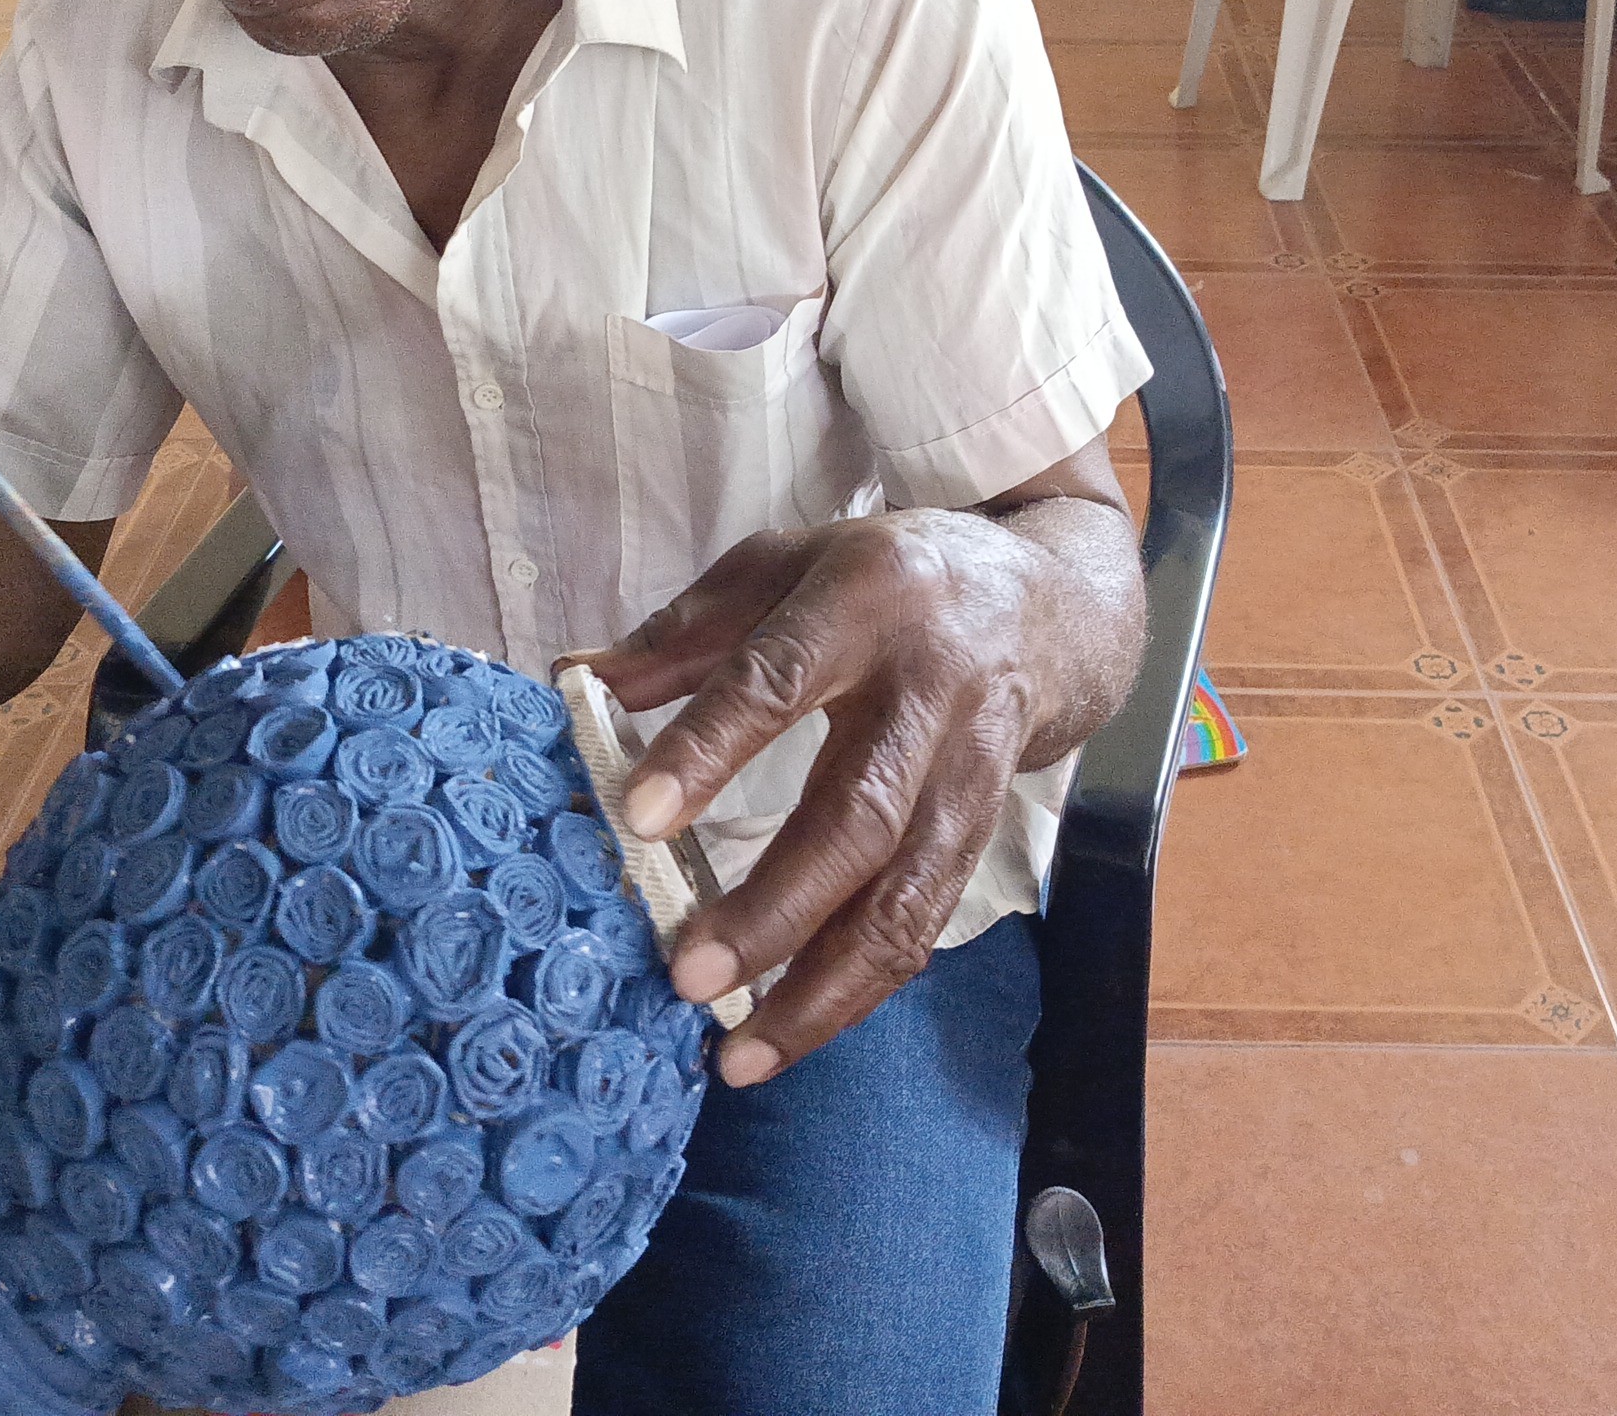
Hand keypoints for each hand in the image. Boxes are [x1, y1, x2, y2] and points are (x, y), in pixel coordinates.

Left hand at [583, 460, 1138, 1084]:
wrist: (1042, 605)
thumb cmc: (883, 582)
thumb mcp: (784, 567)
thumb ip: (682, 633)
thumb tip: (573, 685)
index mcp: (861, 602)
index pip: (778, 679)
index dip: (710, 749)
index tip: (639, 818)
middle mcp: (929, 688)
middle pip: (857, 815)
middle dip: (773, 908)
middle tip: (687, 973)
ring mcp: (969, 767)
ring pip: (906, 893)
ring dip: (823, 985)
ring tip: (739, 1049)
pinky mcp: (989, 828)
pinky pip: (926, 921)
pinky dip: (860, 989)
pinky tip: (791, 1032)